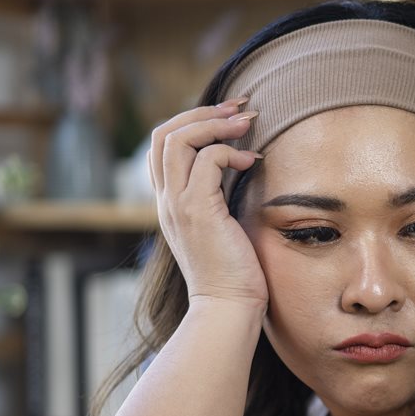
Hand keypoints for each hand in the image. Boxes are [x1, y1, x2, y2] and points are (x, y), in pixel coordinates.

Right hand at [149, 99, 267, 306]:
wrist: (228, 307)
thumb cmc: (235, 274)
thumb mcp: (223, 229)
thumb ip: (220, 199)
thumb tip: (241, 167)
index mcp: (169, 203)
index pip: (162, 147)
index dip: (193, 122)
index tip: (230, 117)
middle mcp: (167, 201)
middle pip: (163, 133)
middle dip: (202, 112)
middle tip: (240, 107)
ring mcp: (178, 205)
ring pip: (178, 140)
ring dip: (215, 124)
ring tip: (247, 123)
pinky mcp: (197, 211)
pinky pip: (207, 161)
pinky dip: (230, 152)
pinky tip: (252, 162)